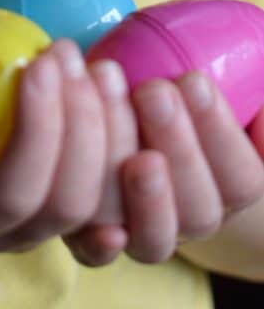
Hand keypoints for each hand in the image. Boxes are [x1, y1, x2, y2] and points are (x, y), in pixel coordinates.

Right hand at [0, 39, 116, 255]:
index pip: (12, 193)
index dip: (35, 132)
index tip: (37, 62)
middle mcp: (12, 235)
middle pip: (67, 198)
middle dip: (80, 124)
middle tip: (66, 52)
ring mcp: (44, 222)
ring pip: (100, 192)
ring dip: (109, 125)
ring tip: (95, 60)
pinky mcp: (64, 196)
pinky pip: (108, 176)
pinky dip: (120, 132)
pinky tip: (114, 85)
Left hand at [65, 72, 263, 267]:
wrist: (103, 121)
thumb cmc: (160, 103)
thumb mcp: (199, 99)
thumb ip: (243, 105)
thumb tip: (259, 113)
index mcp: (224, 188)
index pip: (240, 179)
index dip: (220, 132)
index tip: (194, 80)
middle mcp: (186, 220)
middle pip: (198, 211)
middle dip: (180, 148)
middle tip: (155, 93)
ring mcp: (139, 233)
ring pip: (154, 237)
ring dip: (145, 194)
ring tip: (132, 149)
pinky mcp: (89, 240)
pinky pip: (97, 258)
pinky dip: (102, 248)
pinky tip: (106, 230)